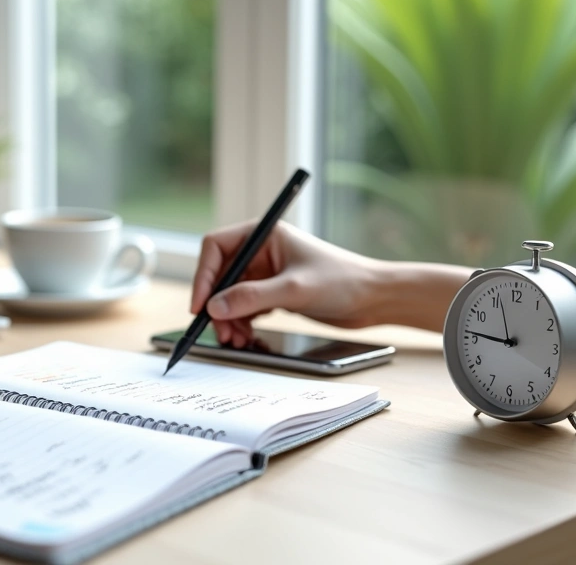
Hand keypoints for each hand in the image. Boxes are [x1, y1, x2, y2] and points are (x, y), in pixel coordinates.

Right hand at [191, 221, 382, 347]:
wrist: (375, 299)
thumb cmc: (343, 281)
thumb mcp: (293, 289)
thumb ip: (251, 298)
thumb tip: (214, 307)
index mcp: (264, 234)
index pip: (216, 247)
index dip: (203, 275)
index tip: (200, 304)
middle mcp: (261, 250)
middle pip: (220, 275)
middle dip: (216, 304)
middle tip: (220, 331)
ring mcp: (266, 272)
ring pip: (230, 294)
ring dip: (228, 318)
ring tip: (236, 340)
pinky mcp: (273, 292)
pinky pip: (245, 306)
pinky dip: (241, 322)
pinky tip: (246, 337)